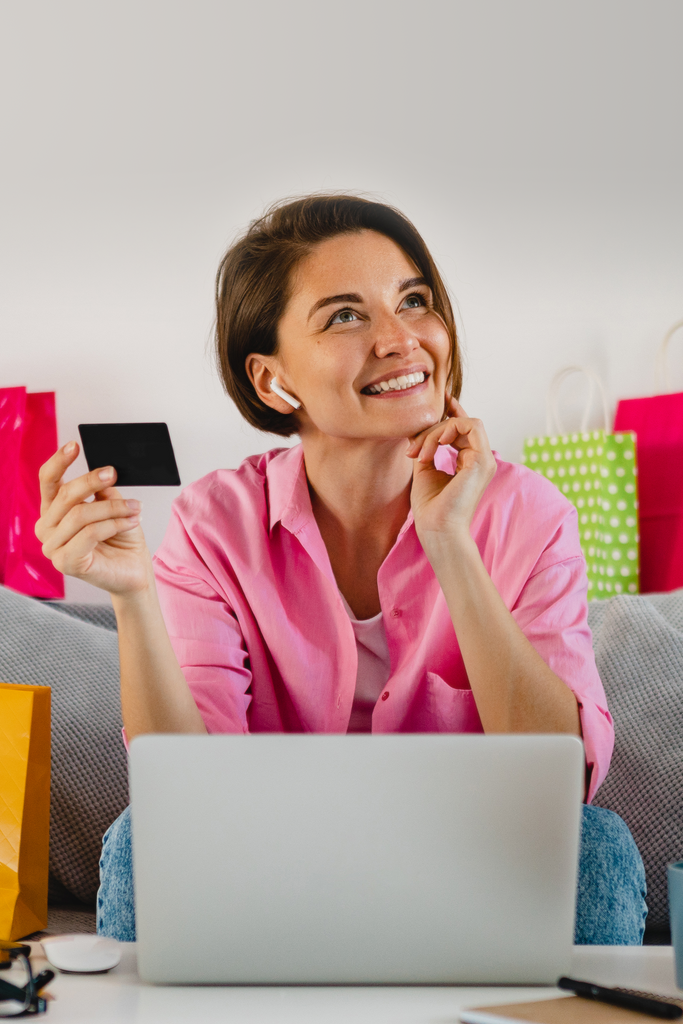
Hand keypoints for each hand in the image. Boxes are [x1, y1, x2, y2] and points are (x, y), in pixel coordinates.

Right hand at [35, 442, 151, 594]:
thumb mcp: (114, 507)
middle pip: (66, 495)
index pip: (48, 481)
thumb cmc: (122, 540)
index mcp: (53, 512)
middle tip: (113, 473)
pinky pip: (90, 533)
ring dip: (113, 508)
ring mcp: (53, 548)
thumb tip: (103, 474)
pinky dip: (114, 524)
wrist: (134, 572)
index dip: (59, 461)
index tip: (75, 445)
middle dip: (92, 482)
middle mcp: (46, 529)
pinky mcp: (66, 563)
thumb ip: (103, 491)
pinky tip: (131, 522)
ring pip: (81, 514)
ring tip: (135, 508)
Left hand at [407, 397, 495, 543]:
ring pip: (465, 422)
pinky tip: (435, 444)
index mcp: (469, 463)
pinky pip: (471, 426)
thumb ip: (427, 448)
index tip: (440, 396)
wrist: (437, 529)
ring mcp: (485, 460)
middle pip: (459, 424)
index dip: (453, 409)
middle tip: (411, 450)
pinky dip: (449, 429)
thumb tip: (420, 431)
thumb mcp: (425, 470)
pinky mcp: (483, 461)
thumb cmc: (431, 508)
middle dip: (431, 430)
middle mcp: (480, 460)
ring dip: (437, 432)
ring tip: (421, 452)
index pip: (464, 428)